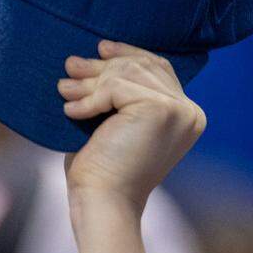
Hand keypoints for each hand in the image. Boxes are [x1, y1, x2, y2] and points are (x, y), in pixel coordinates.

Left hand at [59, 42, 205, 211]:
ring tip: (63, 87)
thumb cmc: (103, 171)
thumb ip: (119, 94)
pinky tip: (71, 111)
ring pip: (128, 74)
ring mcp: (178, 110)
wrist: (104, 204)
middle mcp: (189, 112)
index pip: (159, 70)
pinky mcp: (161, 110)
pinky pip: (117, 87)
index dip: (129, 54)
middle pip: (144, 67)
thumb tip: (96, 55)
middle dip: (104, 64)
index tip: (101, 48)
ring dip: (91, 80)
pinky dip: (90, 98)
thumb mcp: (116, 124)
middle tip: (71, 65)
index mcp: (186, 116)